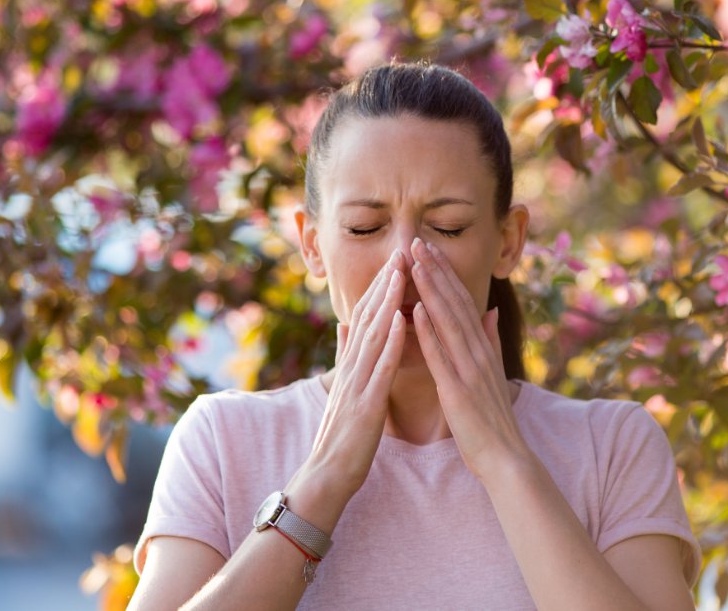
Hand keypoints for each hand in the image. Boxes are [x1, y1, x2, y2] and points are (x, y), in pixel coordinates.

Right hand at [304, 249, 407, 498]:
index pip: (366, 317)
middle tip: (400, 251)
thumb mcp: (343, 388)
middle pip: (368, 318)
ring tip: (401, 272)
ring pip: (373, 335)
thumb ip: (344, 356)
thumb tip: (344, 324)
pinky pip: (380, 367)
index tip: (395, 260)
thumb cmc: (341, 436)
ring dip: (387, 301)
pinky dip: (391, 341)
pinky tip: (401, 319)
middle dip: (384, 284)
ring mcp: (357, 384)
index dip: (380, 287)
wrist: (326, 476)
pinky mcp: (366, 404)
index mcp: (351, 365)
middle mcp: (352, 368)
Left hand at [409, 238, 529, 481]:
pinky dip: (428, 331)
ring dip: (430, 290)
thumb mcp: (493, 372)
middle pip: (454, 303)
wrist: (505, 458)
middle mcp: (478, 352)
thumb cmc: (492, 419)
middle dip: (435, 270)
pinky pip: (440, 355)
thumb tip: (488, 311)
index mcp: (482, 348)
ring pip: (447, 321)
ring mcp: (469, 369)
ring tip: (415, 263)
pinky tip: (415, 310)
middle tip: (417, 241)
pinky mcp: (457, 390)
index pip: (461, 302)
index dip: (445, 273)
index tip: (428, 248)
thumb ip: (490, 340)